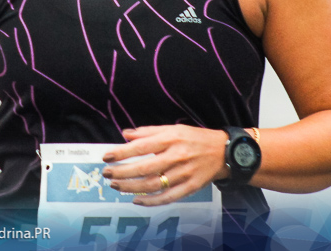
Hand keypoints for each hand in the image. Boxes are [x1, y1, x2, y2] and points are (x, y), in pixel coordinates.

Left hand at [101, 125, 228, 205]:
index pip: (141, 147)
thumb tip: (126, 134)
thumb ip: (148, 131)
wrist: (223, 152)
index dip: (122, 152)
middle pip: (144, 168)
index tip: (107, 156)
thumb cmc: (195, 139)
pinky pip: (167, 197)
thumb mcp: (173, 129)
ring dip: (131, 187)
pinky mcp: (190, 187)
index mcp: (171, 139)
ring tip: (116, 185)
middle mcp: (176, 156)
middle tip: (107, 173)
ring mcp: (183, 174)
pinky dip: (150, 201)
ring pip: (153, 184)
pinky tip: (136, 200)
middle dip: (122, 172)